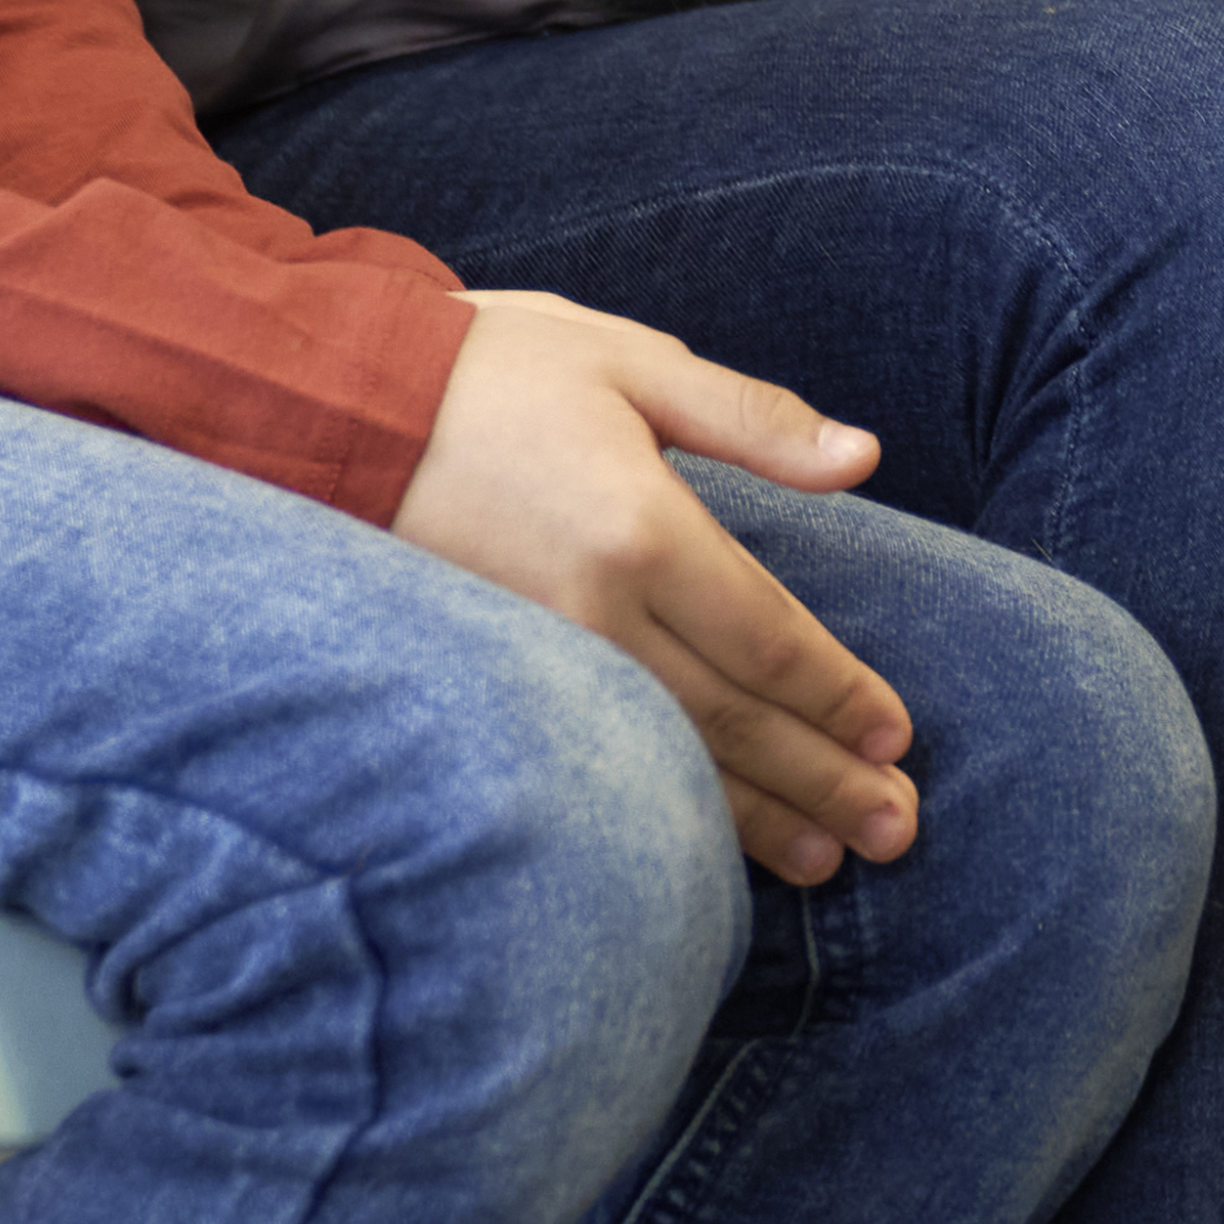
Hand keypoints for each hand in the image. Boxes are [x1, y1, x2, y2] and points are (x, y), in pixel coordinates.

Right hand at [384, 291, 920, 881]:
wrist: (327, 405)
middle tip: (895, 831)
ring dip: (755, 817)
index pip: (771, 640)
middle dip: (822, 778)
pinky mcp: (491, 682)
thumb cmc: (491, 368)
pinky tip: (708, 841)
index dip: (840, 696)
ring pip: (669, 757)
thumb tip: (864, 455)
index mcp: (643, 529)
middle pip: (734, 719)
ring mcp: (536, 658)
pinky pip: (600, 757)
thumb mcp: (633, 362)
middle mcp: (594, 611)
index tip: (897, 739)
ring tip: (828, 861)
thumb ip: (755, 420)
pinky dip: (664, 805)